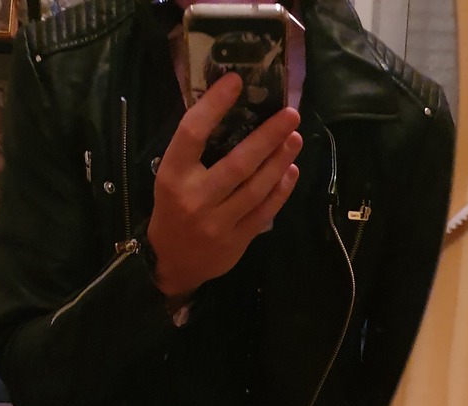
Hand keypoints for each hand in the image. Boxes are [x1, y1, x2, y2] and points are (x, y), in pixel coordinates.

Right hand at [147, 74, 301, 297]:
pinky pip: (264, 213)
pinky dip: (280, 191)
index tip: (235, 81)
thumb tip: (234, 112)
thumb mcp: (172, 176)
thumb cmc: (173, 209)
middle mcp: (195, 199)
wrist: (172, 262)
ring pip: (255, 189)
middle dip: (267, 137)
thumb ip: (195, 151)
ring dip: (279, 161)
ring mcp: (217, 223)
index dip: (214, 105)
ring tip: (295, 138)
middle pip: (237, 164)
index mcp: (173, 176)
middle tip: (290, 114)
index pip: (192, 134)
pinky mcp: (236, 242)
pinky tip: (291, 171)